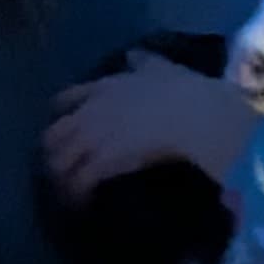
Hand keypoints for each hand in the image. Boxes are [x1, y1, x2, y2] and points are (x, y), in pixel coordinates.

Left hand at [40, 55, 258, 200]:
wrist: (211, 117)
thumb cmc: (196, 94)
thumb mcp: (168, 70)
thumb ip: (147, 64)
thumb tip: (133, 56)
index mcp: (107, 87)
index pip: (64, 102)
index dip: (61, 121)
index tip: (69, 138)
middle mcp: (93, 109)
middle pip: (53, 137)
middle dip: (56, 157)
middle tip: (70, 175)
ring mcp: (97, 135)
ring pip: (59, 161)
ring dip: (63, 181)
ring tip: (77, 197)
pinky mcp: (105, 161)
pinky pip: (79, 181)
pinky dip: (78, 196)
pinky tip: (88, 206)